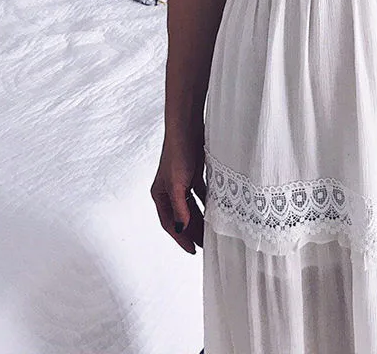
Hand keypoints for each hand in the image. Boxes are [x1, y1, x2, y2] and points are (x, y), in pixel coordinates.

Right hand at [150, 124, 206, 253]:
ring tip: (212, 232)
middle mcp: (169, 191)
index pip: (170, 223)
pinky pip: (201, 194)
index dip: (181, 238)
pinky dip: (208, 203)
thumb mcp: (177, 184)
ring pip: (192, 207)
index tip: (194, 250)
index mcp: (159, 195)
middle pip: (182, 217)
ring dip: (201, 219)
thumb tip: (182, 229)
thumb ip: (180, 208)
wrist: (187, 126)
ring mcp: (182, 182)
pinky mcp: (194, 174)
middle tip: (207, 245)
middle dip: (193, 231)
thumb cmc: (177, 153)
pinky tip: (217, 210)